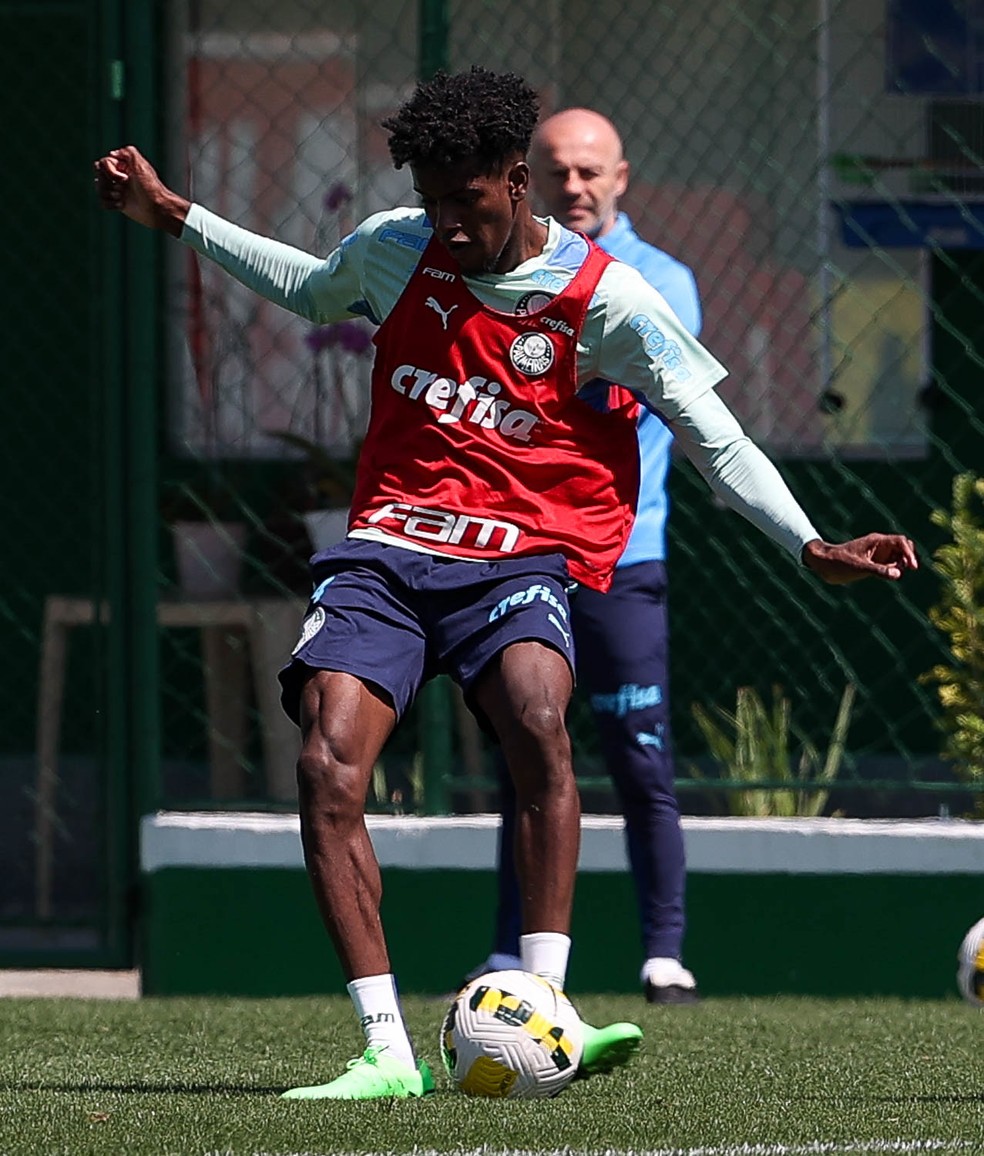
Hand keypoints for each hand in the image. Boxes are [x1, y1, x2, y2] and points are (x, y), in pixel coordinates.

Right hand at [93, 146, 189, 236]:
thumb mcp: (141, 165)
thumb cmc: (150, 187)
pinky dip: (110, 204)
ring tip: (122, 198)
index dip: (110, 172)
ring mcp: (118, 190)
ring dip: (109, 194)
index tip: (125, 179)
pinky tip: (121, 205)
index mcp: (123, 166)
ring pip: (99, 189)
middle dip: (108, 183)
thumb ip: (128, 152)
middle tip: (122, 189)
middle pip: (98, 176)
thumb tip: (112, 153)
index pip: (102, 163)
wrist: (157, 209)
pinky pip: (102, 202)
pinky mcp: (118, 203)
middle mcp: (119, 177)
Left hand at [802, 534, 918, 584]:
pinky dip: (895, 569)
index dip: (909, 553)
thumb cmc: (838, 562)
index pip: (900, 542)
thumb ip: (879, 570)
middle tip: (908, 569)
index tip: (912, 567)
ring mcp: (877, 554)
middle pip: (903, 546)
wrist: (823, 564)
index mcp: (876, 541)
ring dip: (902, 564)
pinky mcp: (873, 563)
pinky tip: (891, 575)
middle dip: (909, 557)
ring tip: (895, 572)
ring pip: (898, 556)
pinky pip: (890, 564)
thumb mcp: (859, 567)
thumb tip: (898, 574)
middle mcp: (879, 546)